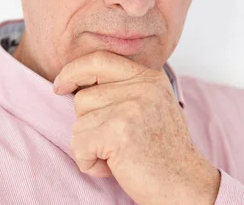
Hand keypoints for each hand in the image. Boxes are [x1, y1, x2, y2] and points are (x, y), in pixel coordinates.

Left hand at [53, 51, 220, 204]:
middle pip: (83, 97)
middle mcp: (143, 87)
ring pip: (78, 123)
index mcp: (150, 77)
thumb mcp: (152, 106)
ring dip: (90, 147)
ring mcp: (132, 107)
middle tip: (116, 143)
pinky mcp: (119, 131)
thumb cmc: (163, 151)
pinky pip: (79, 145)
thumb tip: (77, 83)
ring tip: (118, 156)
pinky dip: (89, 163)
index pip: (100, 59)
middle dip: (88, 125)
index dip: (73, 71)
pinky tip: (113, 168)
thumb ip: (125, 89)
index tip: (59, 86)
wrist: (184, 184)